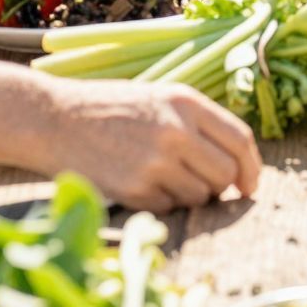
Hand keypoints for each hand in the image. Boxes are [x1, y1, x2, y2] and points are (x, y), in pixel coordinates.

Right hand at [45, 79, 262, 211]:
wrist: (55, 120)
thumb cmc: (111, 109)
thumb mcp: (159, 98)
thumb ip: (196, 123)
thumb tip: (236, 163)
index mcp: (185, 101)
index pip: (240, 139)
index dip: (252, 166)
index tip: (251, 184)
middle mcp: (175, 130)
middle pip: (224, 174)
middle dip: (221, 187)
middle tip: (204, 186)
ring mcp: (154, 161)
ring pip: (199, 197)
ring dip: (189, 196)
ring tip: (162, 178)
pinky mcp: (134, 189)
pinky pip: (168, 208)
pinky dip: (161, 204)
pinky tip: (139, 183)